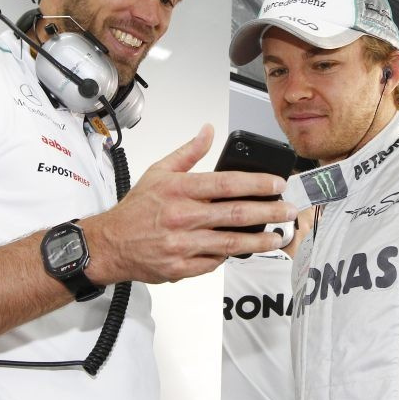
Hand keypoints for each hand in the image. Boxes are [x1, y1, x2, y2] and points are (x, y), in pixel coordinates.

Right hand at [86, 124, 296, 283]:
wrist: (109, 244)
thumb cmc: (136, 209)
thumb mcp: (158, 172)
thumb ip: (188, 152)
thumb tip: (208, 131)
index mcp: (179, 190)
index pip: (227, 183)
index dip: (257, 183)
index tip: (277, 184)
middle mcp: (182, 217)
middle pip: (236, 213)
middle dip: (269, 212)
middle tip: (289, 210)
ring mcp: (182, 245)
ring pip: (231, 242)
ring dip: (259, 240)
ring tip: (278, 235)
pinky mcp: (181, 268)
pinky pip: (214, 262)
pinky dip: (229, 255)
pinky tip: (243, 249)